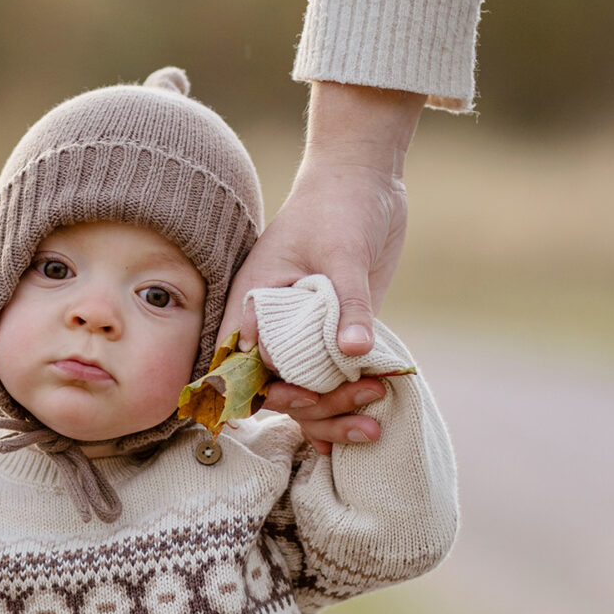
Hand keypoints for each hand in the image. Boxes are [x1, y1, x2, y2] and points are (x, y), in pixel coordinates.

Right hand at [226, 82, 423, 451]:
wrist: (362, 183)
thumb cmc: (338, 207)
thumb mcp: (343, 252)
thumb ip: (349, 303)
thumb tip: (356, 351)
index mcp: (253, 306)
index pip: (240, 369)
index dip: (267, 391)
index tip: (305, 395)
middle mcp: (271, 328)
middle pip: (274, 392)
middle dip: (313, 408)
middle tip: (358, 397)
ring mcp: (303, 336)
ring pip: (303, 395)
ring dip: (333, 416)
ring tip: (373, 423)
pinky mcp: (333, 338)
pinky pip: (330, 383)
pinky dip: (344, 409)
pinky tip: (366, 430)